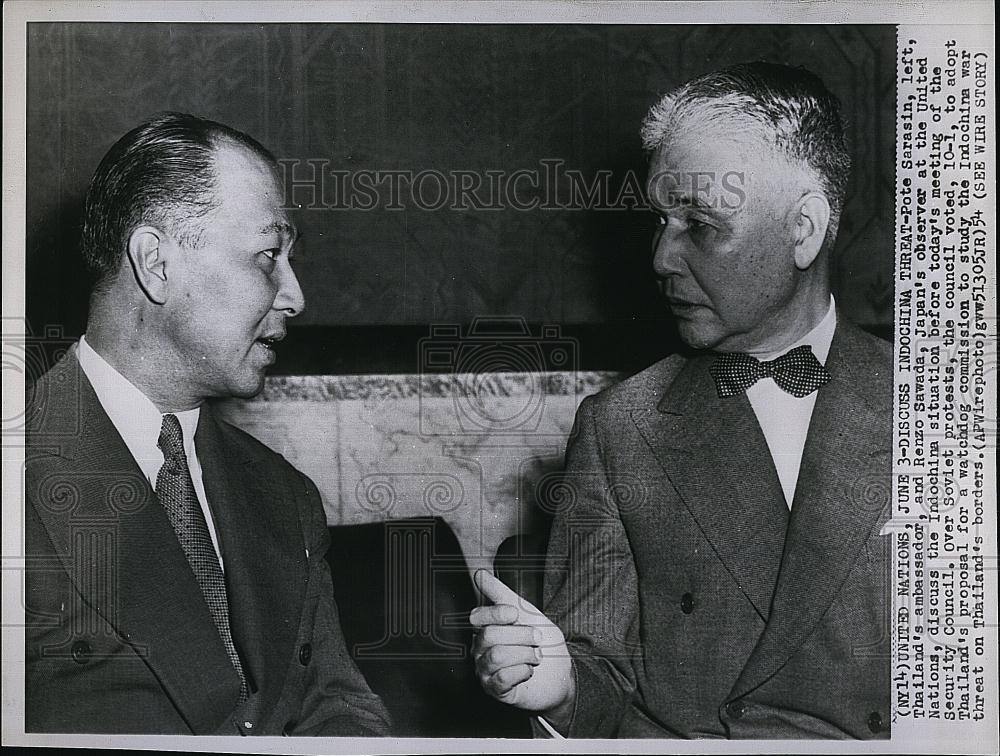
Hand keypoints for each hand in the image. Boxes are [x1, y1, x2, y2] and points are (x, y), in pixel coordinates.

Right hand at [469, 570, 574, 722]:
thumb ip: (502, 594)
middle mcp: (480, 649)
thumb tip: (480, 575)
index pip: (477, 617)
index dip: (496, 613)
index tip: (515, 614)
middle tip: (537, 640)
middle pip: (489, 636)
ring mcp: (485, 670)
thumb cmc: (541, 642)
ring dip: (525, 654)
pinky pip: (503, 678)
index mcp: (486, 627)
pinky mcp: (495, 690)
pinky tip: (529, 671)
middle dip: (521, 636)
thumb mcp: (526, 613)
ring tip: (535, 657)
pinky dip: (523, 671)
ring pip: (497, 656)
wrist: (560, 674)